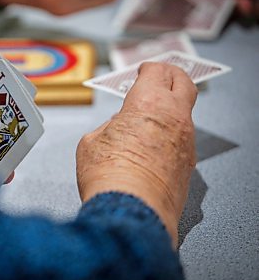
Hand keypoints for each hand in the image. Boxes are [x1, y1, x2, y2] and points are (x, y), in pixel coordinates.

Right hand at [76, 63, 196, 245]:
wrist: (131, 211)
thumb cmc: (108, 175)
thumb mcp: (92, 142)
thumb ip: (109, 126)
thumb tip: (118, 127)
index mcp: (148, 103)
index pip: (157, 71)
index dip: (148, 68)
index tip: (143, 71)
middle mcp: (174, 117)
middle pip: (183, 82)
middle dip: (171, 75)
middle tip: (159, 76)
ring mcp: (185, 141)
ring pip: (184, 113)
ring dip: (170, 108)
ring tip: (150, 116)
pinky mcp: (187, 163)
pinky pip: (182, 139)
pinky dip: (170, 134)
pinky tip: (153, 144)